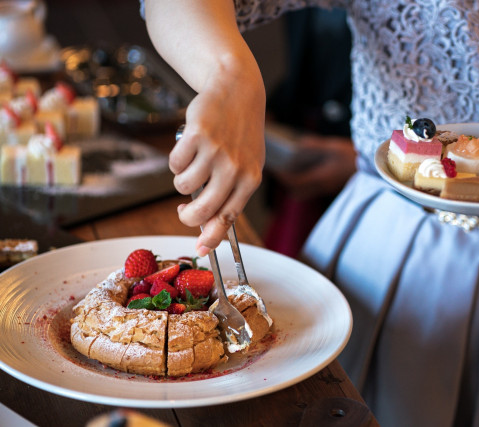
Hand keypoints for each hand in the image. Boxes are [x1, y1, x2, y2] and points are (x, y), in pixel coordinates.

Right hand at [170, 71, 264, 256]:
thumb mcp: (247, 164)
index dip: (211, 237)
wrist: (238, 91)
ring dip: (182, 180)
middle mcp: (234, 168)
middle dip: (187, 217)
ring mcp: (216, 152)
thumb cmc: (241, 133)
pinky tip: (189, 147)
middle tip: (183, 211)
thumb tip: (208, 228)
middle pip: (201, 210)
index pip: (229, 217)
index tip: (200, 249)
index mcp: (250, 180)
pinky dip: (176, 160)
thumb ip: (231, 194)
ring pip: (183, 186)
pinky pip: (174, 164)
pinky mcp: (196, 135)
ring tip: (194, 163)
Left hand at [271, 135, 356, 199]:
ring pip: (305, 191)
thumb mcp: (334, 146)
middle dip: (286, 183)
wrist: (374, 165)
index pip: (294, 181)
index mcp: (320, 177)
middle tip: (279, 170)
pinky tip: (306, 168)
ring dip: (296, 183)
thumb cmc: (354, 155)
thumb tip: (299, 144)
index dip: (281, 176)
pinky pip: (314, 187)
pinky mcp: (332, 185)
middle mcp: (322, 186)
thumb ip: (316, 145)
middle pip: (298, 192)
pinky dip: (306, 180)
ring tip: (290, 169)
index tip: (273, 167)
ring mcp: (328, 187)